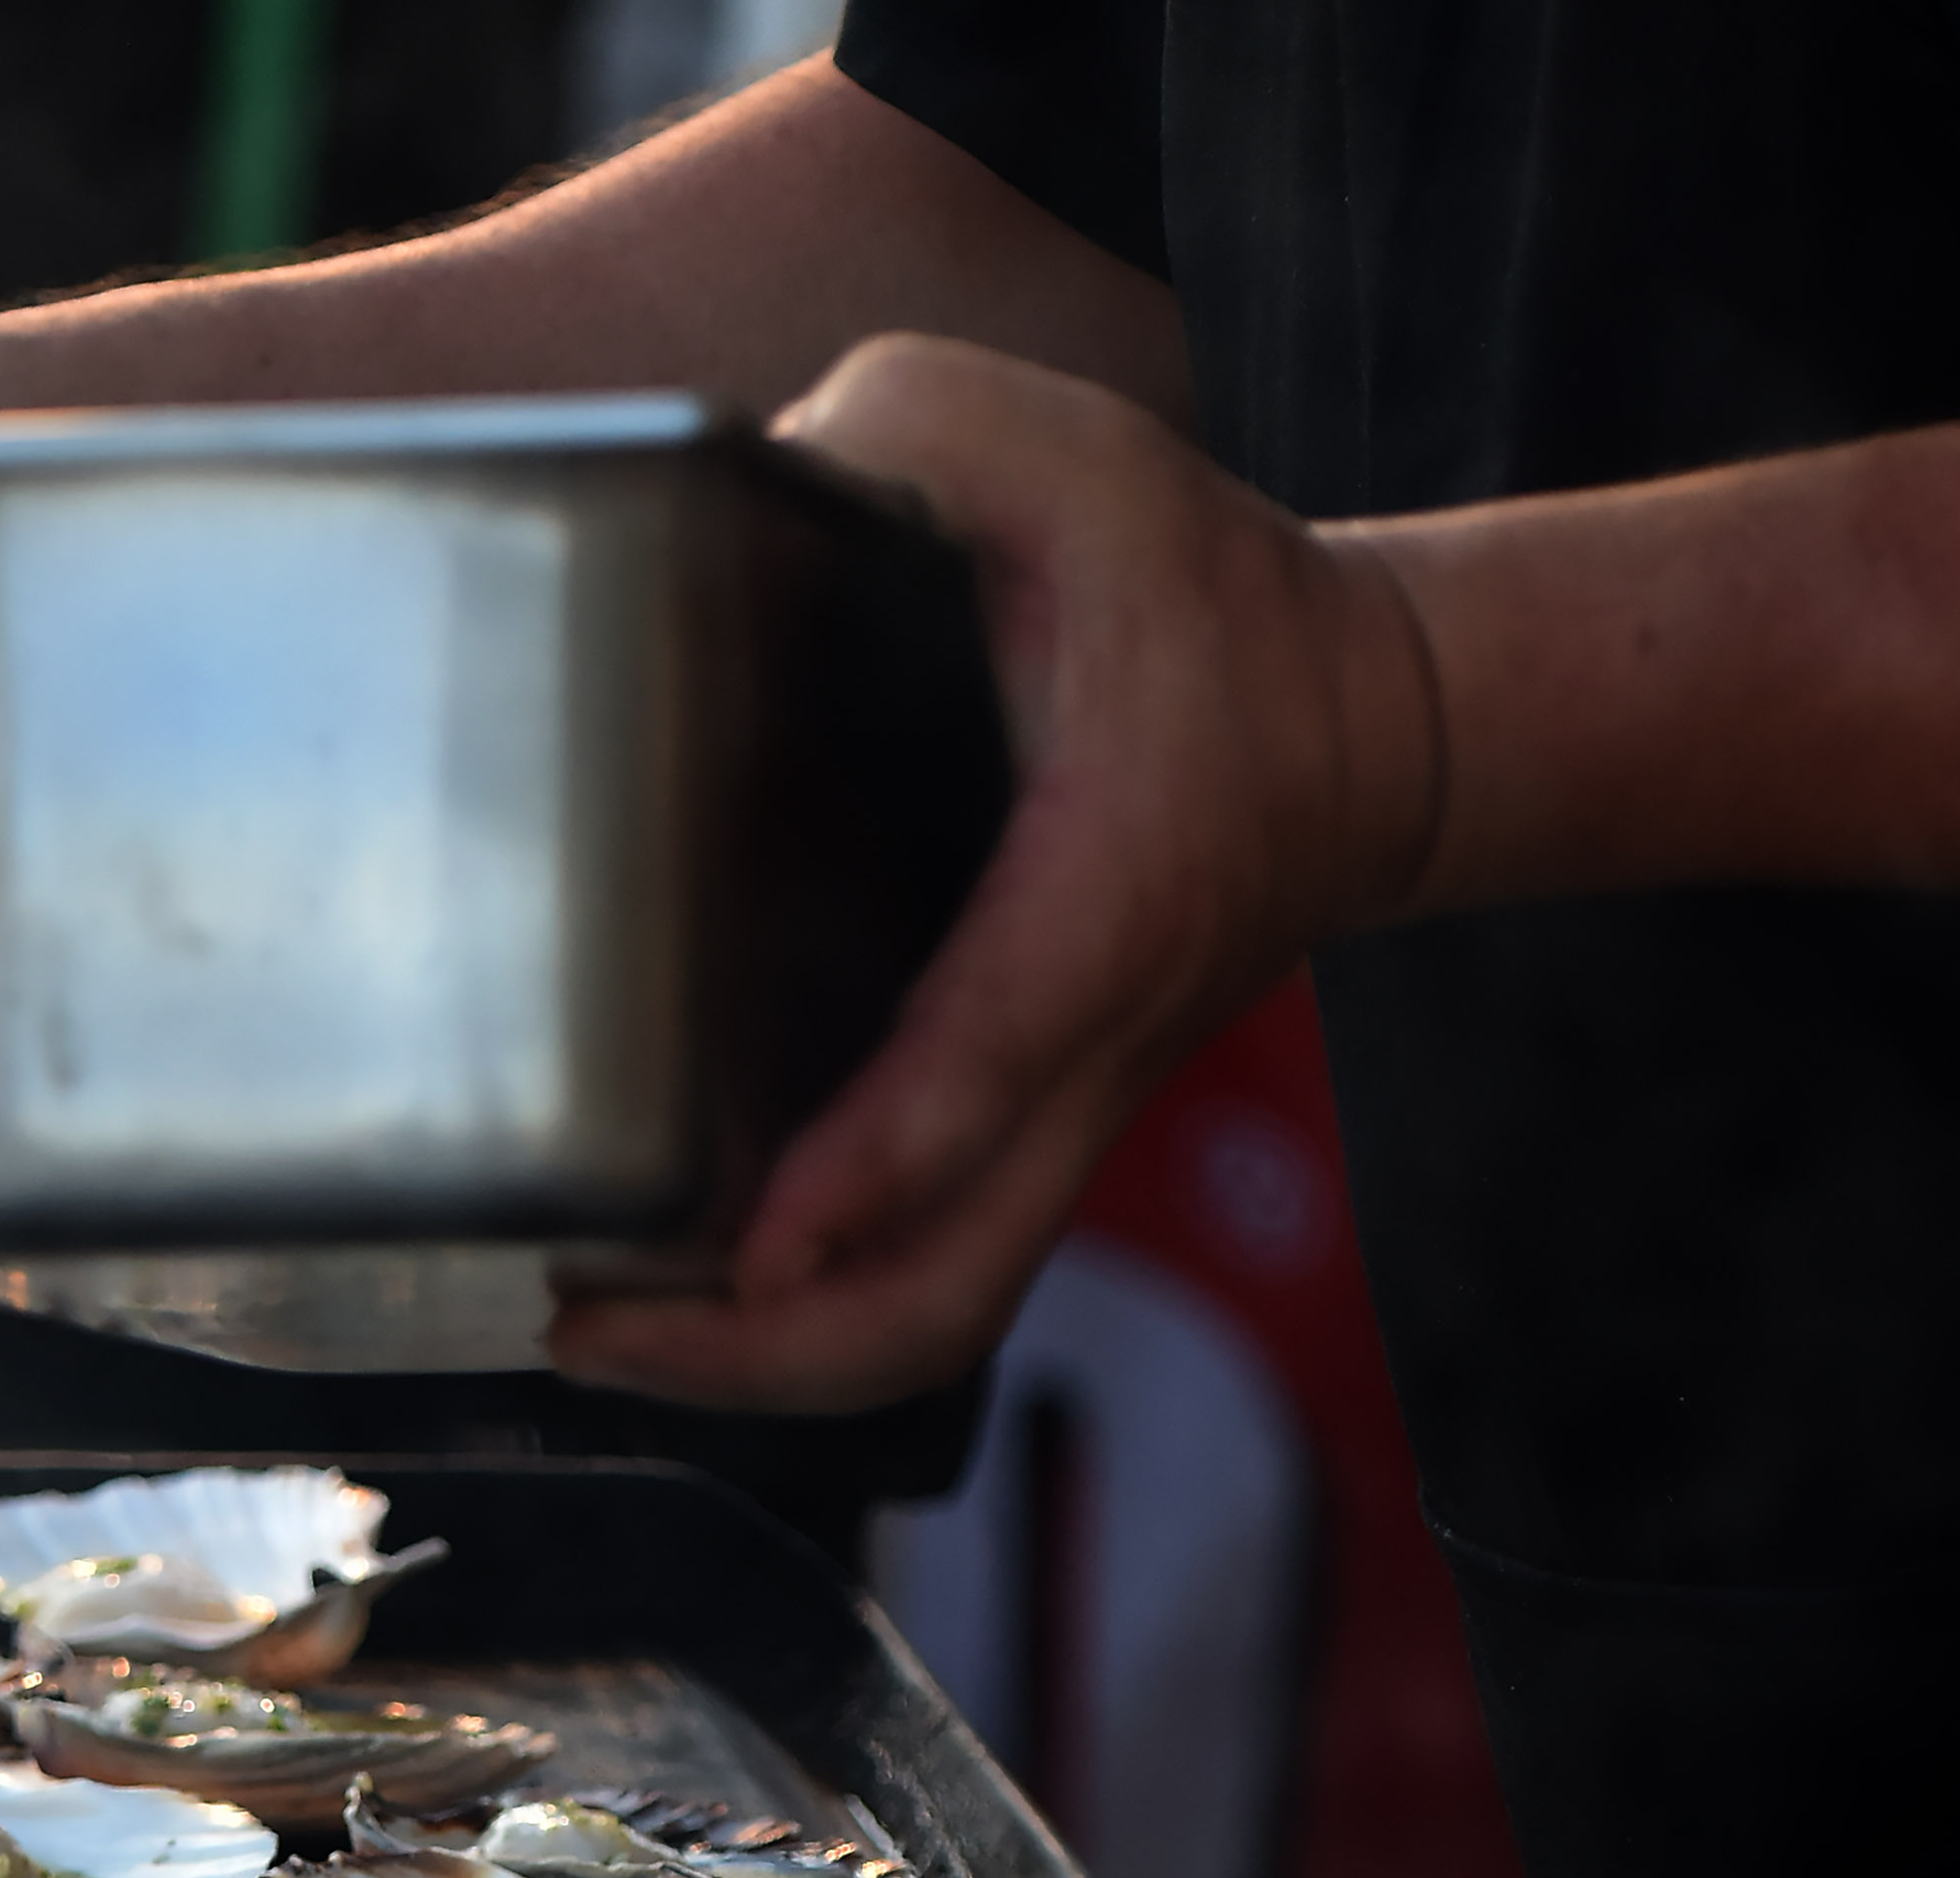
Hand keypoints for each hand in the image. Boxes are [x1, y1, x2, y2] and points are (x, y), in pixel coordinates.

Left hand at [548, 334, 1445, 1412]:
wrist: (1369, 721)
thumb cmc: (1208, 594)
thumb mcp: (1071, 456)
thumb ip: (911, 430)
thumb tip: (753, 472)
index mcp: (1103, 895)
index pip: (986, 1058)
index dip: (871, 1165)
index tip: (754, 1242)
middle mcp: (1086, 1044)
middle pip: (949, 1281)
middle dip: (769, 1352)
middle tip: (590, 1325)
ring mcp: (1060, 1111)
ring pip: (936, 1312)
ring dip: (770, 1367)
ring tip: (596, 1333)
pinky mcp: (1026, 1129)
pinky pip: (923, 1271)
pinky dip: (800, 1317)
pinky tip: (667, 1287)